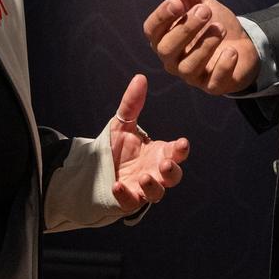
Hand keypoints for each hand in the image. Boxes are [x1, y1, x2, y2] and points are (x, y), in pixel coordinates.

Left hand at [109, 73, 190, 210]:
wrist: (95, 168)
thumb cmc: (116, 147)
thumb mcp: (122, 123)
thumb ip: (132, 103)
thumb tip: (140, 77)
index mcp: (159, 153)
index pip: (176, 153)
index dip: (181, 150)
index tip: (182, 143)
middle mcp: (155, 172)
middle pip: (173, 177)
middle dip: (172, 171)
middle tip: (165, 164)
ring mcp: (142, 188)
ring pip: (156, 193)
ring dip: (153, 186)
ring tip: (143, 176)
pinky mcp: (127, 200)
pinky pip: (130, 202)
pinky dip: (126, 195)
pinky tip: (117, 185)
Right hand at [142, 0, 259, 94]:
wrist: (242, 43)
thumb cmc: (213, 23)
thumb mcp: (198, 0)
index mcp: (164, 36)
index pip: (152, 29)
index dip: (162, 17)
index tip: (176, 2)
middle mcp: (172, 58)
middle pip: (167, 48)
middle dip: (186, 28)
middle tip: (205, 11)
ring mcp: (191, 74)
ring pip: (188, 66)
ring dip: (204, 45)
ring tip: (220, 28)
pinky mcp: (212, 86)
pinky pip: (213, 82)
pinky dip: (222, 67)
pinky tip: (231, 52)